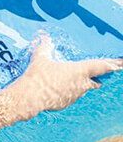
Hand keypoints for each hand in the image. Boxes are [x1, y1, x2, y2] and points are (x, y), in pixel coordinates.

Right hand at [4, 36, 122, 119]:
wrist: (28, 98)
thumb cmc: (37, 77)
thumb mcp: (40, 58)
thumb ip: (45, 47)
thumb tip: (44, 37)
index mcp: (79, 71)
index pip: (102, 66)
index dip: (114, 64)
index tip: (121, 64)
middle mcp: (81, 84)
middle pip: (95, 82)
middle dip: (96, 79)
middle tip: (94, 77)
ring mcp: (74, 96)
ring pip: (82, 90)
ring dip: (78, 86)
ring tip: (66, 83)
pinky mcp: (65, 104)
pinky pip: (70, 97)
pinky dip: (66, 93)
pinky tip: (55, 91)